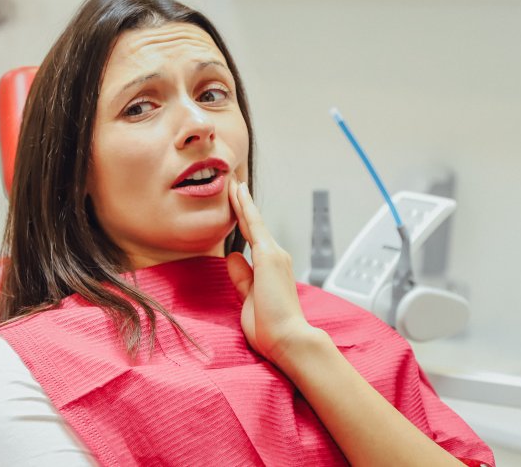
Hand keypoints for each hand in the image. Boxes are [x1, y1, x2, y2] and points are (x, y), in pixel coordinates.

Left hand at [226, 178, 319, 363]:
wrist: (288, 339)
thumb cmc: (271, 326)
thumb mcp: (249, 298)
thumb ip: (242, 277)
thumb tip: (233, 257)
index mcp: (271, 267)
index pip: (252, 237)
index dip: (243, 219)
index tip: (236, 203)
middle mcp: (276, 256)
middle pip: (254, 224)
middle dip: (243, 203)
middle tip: (233, 182)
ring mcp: (274, 254)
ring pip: (253, 221)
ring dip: (242, 201)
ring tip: (232, 181)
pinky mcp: (269, 256)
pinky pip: (254, 226)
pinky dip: (246, 208)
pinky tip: (238, 193)